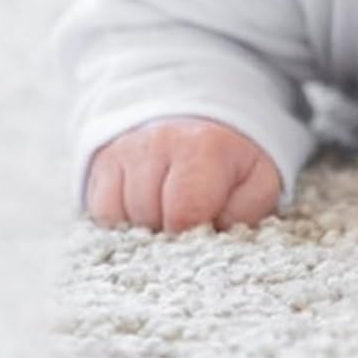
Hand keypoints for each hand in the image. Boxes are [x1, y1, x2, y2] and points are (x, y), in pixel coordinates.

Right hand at [85, 117, 281, 231]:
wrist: (202, 122)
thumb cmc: (231, 162)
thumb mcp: (257, 182)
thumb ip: (245, 210)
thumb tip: (212, 234)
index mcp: (204, 147)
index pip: (184, 213)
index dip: (192, 233)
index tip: (203, 229)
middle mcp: (160, 141)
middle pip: (149, 217)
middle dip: (169, 229)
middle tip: (188, 217)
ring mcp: (128, 148)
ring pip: (121, 216)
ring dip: (144, 225)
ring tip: (168, 209)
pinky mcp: (104, 159)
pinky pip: (101, 211)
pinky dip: (121, 219)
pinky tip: (145, 207)